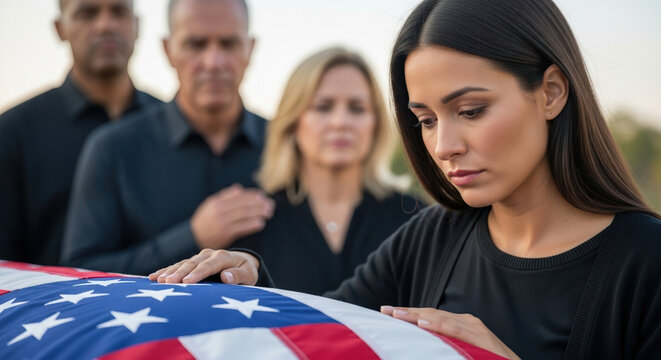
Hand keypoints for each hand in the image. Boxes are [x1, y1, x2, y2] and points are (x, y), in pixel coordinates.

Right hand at [148, 248, 259, 284]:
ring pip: (182, 264)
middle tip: (167, 282)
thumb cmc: (245, 272)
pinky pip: (177, 265)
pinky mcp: (192, 262)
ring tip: (157, 280)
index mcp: (223, 257)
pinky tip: (153, 277)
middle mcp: (209, 254)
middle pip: (192, 263)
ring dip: (169, 272)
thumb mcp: (249, 275)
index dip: (198, 273)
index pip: (209, 265)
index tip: (187, 281)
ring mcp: (199, 257)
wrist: (241, 263)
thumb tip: (226, 276)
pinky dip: (165, 271)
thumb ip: (239, 275)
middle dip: (179, 273)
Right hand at [191, 184, 274, 248]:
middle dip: (258, 203)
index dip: (252, 195)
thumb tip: (239, 188)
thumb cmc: (205, 221)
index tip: (262, 196)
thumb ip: (225, 196)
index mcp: (217, 201)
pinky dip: (252, 224)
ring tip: (269, 212)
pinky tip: (261, 223)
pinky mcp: (224, 233)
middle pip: (243, 204)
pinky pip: (242, 227)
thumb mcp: (211, 205)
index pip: (239, 196)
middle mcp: (219, 210)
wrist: (192, 238)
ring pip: (244, 214)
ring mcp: (222, 221)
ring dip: (258, 212)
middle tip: (270, 204)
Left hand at [380, 306, 519, 359]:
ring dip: (416, 315)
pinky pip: (456, 329)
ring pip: (440, 318)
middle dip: (406, 312)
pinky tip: (423, 323)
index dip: (408, 314)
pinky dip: (438, 325)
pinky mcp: (481, 337)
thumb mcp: (462, 351)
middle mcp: (466, 322)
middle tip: (384, 310)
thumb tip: (420, 347)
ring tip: (397, 315)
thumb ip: (444, 346)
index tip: (386, 313)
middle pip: (431, 314)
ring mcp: (474, 327)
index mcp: (460, 325)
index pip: (429, 316)